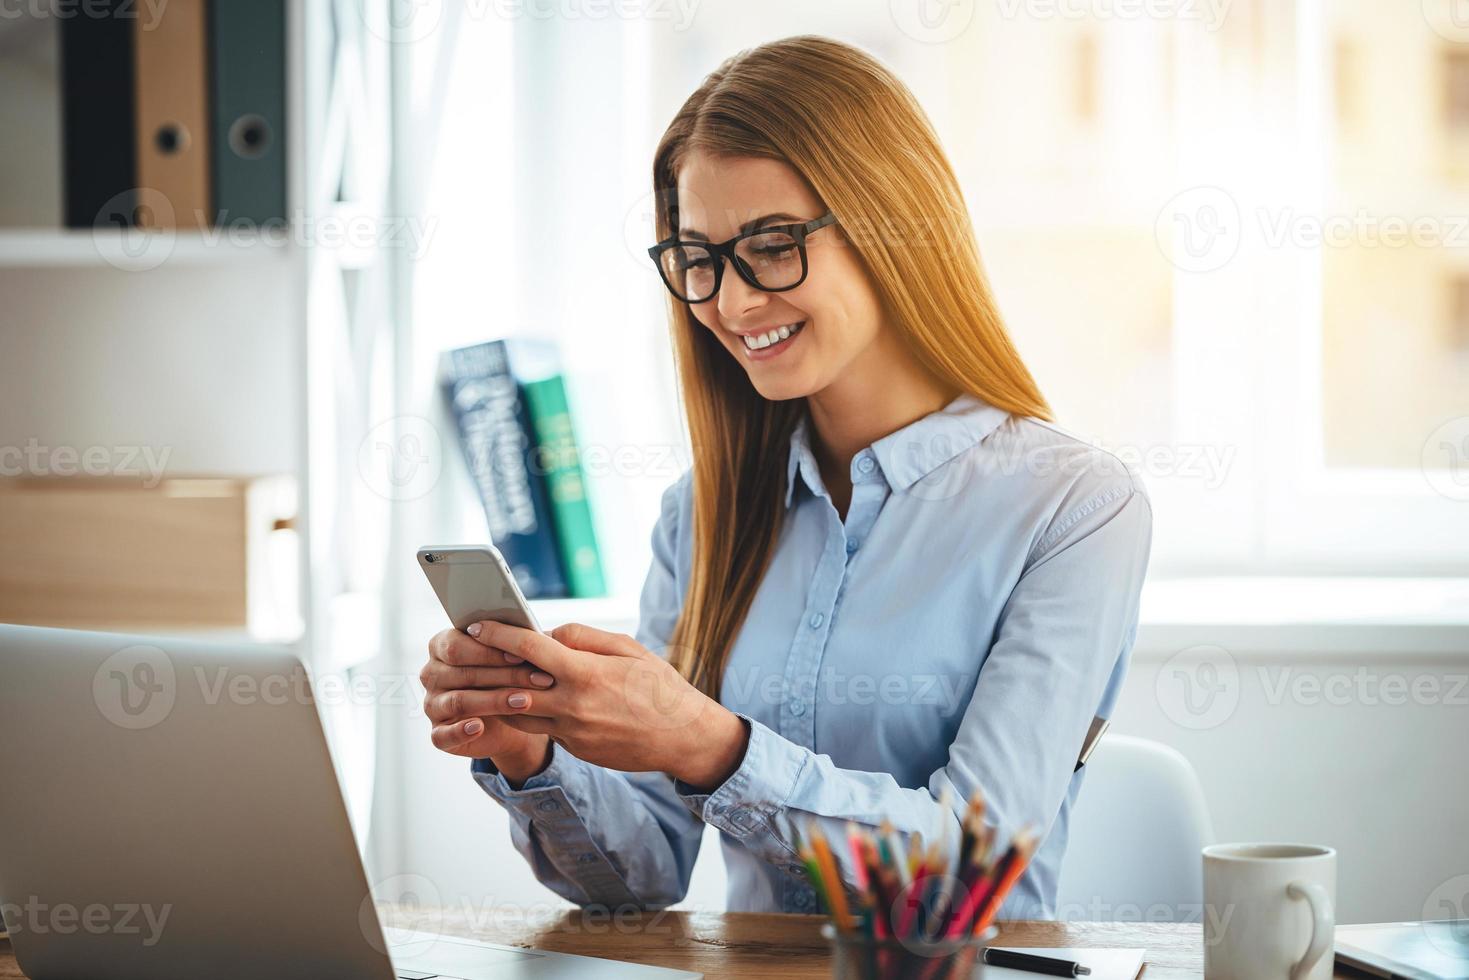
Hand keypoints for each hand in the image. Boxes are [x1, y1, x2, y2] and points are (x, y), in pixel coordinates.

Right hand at [420, 627, 554, 779]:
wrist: (512, 722)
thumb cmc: (509, 679)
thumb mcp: (511, 658)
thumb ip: (512, 644)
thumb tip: (532, 634)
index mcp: (441, 645)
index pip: (456, 644)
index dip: (489, 650)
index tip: (522, 654)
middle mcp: (431, 674)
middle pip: (462, 672)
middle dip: (503, 675)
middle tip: (537, 679)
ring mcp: (431, 704)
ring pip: (459, 701)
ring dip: (494, 701)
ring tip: (525, 701)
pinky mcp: (437, 733)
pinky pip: (443, 735)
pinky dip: (460, 731)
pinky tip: (479, 728)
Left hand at [468, 621, 750, 791]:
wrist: (683, 737)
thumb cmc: (659, 686)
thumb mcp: (627, 648)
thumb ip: (583, 637)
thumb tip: (548, 633)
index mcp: (584, 673)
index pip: (528, 649)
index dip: (497, 635)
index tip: (476, 626)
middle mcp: (571, 705)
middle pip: (509, 687)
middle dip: (484, 670)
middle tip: (466, 656)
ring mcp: (571, 732)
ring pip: (517, 714)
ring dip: (499, 697)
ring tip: (486, 681)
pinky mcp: (575, 749)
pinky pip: (543, 728)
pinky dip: (531, 713)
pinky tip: (527, 700)